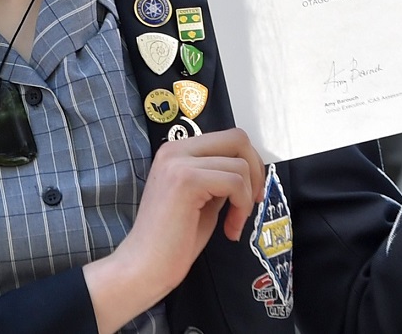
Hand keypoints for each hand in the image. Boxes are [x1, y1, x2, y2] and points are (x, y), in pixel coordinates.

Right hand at [83, 127, 263, 333]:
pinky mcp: (186, 179)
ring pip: (239, 165)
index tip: (248, 195)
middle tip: (251, 202)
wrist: (146, 264)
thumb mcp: (202, 199)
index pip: (228, 138)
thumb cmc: (174, 240)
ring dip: (246, 199)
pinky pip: (235, 182)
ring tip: (233, 223)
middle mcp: (175, 149)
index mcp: (176, 152)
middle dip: (255, 171)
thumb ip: (218, 179)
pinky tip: (230, 229)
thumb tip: (248, 172)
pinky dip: (241, 208)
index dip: (249, 164)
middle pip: (237, 138)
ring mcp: (178, 162)